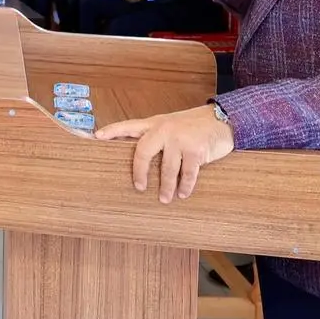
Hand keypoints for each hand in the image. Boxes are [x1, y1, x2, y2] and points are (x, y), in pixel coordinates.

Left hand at [94, 106, 234, 202]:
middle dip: (139, 172)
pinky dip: (185, 186)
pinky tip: (183, 193)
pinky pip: (188, 174)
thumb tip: (139, 159)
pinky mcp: (196, 150)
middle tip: (139, 187)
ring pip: (167, 169)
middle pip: (143, 152)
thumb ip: (155, 137)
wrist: (223, 119)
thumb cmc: (192, 126)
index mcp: (154, 123)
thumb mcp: (170, 125)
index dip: (112, 131)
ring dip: (166, 187)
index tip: (96, 137)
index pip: (128, 126)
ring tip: (165, 198)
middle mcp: (164, 129)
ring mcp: (180, 139)